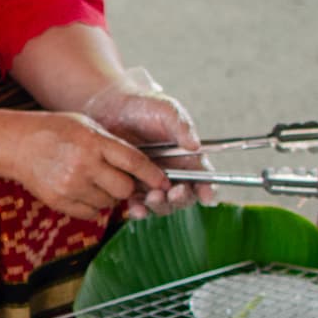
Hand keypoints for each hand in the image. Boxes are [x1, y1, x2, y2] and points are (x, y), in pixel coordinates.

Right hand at [6, 111, 170, 221]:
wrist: (17, 144)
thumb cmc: (55, 130)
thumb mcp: (87, 126)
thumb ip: (113, 145)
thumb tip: (141, 167)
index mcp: (93, 142)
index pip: (134, 162)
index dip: (153, 174)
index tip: (163, 181)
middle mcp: (83, 165)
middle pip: (125, 189)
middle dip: (128, 186)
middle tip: (121, 180)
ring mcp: (70, 186)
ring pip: (109, 203)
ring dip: (109, 196)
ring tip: (96, 182)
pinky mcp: (59, 201)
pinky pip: (90, 213)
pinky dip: (93, 205)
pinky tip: (83, 190)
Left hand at [81, 69, 215, 219]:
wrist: (110, 108)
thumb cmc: (143, 107)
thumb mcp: (166, 110)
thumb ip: (181, 126)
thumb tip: (195, 145)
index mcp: (187, 158)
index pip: (204, 178)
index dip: (207, 190)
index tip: (205, 195)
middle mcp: (172, 173)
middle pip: (184, 197)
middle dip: (180, 199)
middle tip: (172, 193)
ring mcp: (151, 182)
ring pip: (162, 205)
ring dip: (160, 206)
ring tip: (152, 198)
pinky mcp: (130, 186)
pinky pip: (138, 204)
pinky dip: (138, 210)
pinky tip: (134, 208)